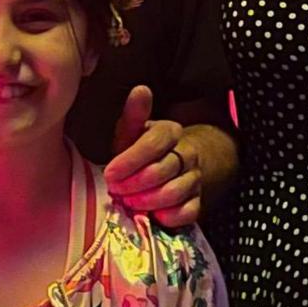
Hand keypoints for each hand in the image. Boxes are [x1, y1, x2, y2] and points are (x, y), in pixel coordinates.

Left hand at [104, 86, 199, 226]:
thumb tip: (140, 90)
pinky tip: (152, 214)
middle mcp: (187, 154)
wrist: (167, 167)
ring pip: (175, 192)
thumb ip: (134, 115)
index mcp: (170, 132)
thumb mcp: (132, 132)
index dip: (130, 161)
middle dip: (135, 184)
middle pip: (163, 170)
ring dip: (148, 201)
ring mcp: (194, 178)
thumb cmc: (139, 150)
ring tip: (130, 202)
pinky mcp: (197, 201)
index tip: (110, 174)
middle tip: (117, 190)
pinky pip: (187, 212)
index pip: (154, 143)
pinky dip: (168, 216)